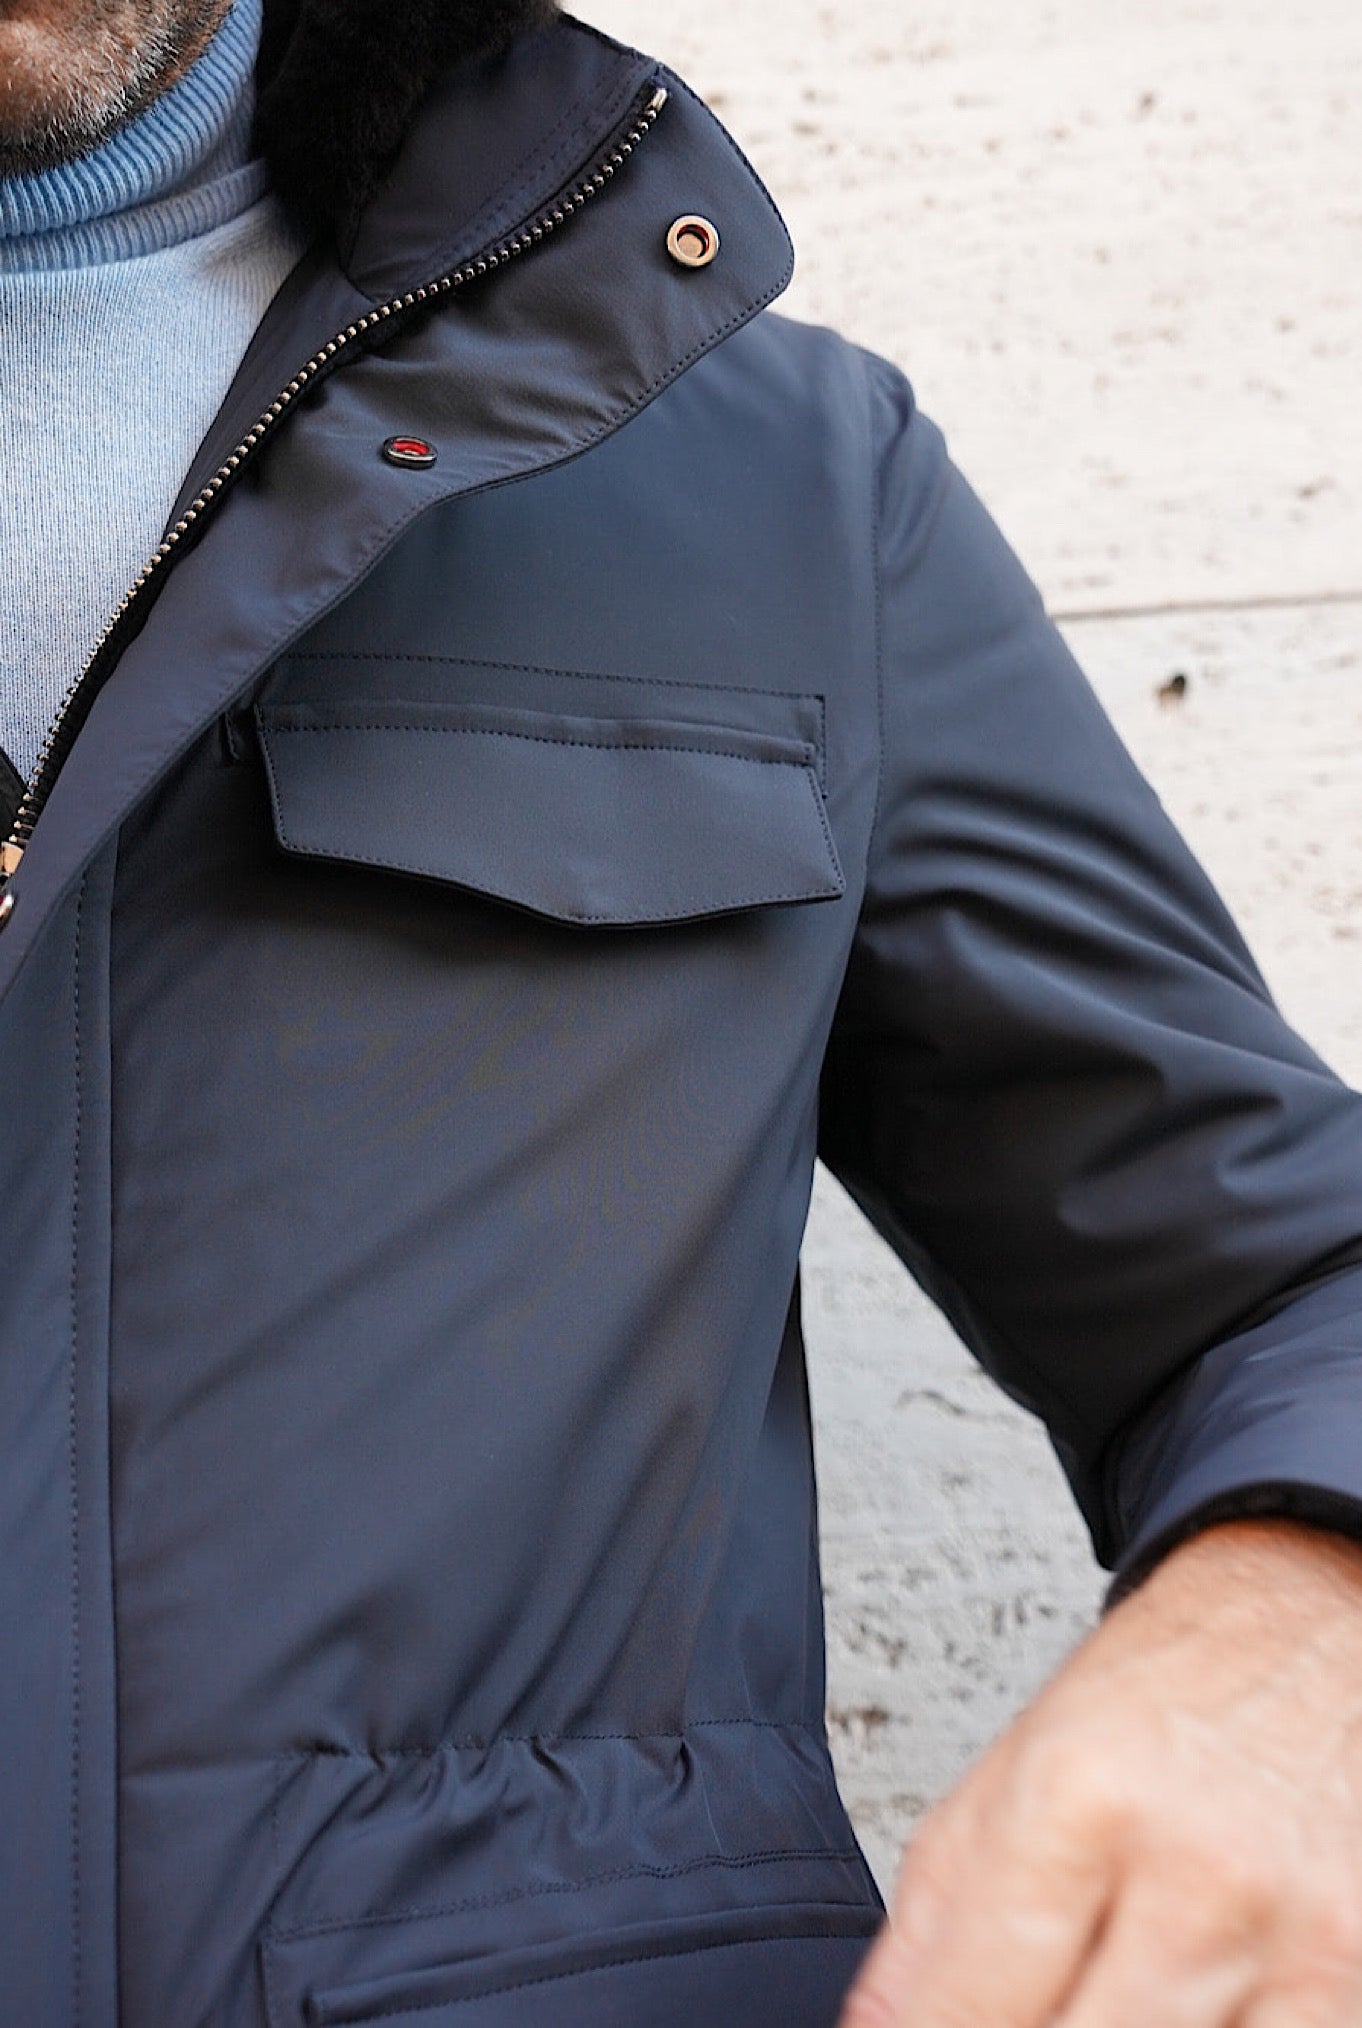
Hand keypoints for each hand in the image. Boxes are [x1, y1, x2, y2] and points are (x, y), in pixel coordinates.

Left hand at [839, 1518, 1361, 2026]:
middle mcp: (1192, 1869)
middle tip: (1021, 2008)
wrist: (1309, 1623)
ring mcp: (1292, 1934)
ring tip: (1097, 1993)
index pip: (970, 2008)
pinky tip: (1182, 2008)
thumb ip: (935, 1909)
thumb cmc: (1165, 1692)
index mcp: (1077, 1797)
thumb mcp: (1016, 1763)